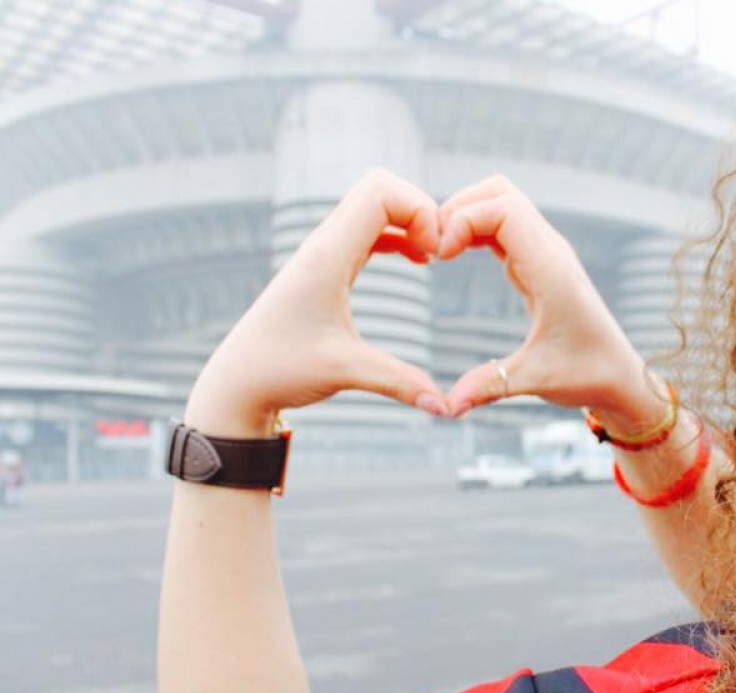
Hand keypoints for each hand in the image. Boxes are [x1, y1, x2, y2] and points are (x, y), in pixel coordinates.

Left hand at [185, 169, 447, 436]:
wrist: (237, 383)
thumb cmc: (280, 371)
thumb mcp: (345, 373)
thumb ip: (400, 383)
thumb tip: (446, 408)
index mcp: (327, 256)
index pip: (381, 192)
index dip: (420, 210)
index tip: (437, 255)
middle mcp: (323, 245)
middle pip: (381, 188)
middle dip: (421, 210)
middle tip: (441, 253)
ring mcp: (323, 253)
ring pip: (375, 206)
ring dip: (410, 220)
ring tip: (433, 257)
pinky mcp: (326, 267)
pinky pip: (369, 228)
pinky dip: (398, 233)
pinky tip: (417, 261)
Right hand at [437, 176, 666, 429]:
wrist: (620, 377)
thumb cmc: (587, 375)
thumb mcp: (536, 381)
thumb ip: (488, 386)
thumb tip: (446, 406)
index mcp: (551, 270)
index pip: (503, 209)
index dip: (463, 219)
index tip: (439, 256)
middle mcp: (551, 252)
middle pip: (500, 192)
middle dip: (459, 207)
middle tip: (431, 247)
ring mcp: (547, 253)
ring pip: (503, 202)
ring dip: (466, 214)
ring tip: (438, 250)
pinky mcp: (540, 263)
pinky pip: (505, 226)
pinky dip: (476, 228)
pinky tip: (454, 254)